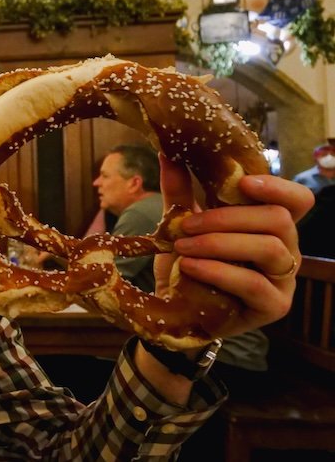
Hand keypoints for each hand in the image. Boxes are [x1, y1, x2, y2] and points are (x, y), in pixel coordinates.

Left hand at [154, 154, 314, 339]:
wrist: (176, 312)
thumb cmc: (189, 264)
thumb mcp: (181, 226)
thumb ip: (180, 193)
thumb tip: (167, 153)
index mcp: (271, 225)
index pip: (298, 200)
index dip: (277, 187)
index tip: (242, 182)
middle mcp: (286, 249)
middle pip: (278, 219)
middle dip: (228, 217)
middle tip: (187, 225)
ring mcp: (284, 279)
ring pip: (270, 247)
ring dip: (220, 243)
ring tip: (182, 246)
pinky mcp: (274, 306)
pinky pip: (254, 283)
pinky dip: (219, 271)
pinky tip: (191, 266)